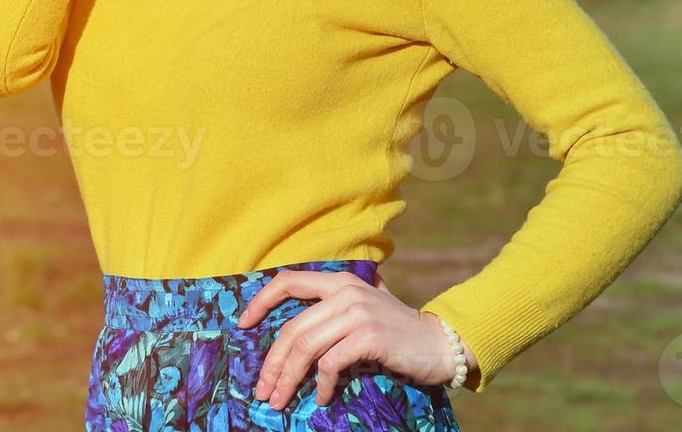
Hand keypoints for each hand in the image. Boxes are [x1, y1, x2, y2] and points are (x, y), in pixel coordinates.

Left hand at [235, 267, 473, 408]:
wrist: (439, 345)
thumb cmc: (395, 333)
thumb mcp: (361, 311)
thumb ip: (330, 312)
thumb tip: (290, 339)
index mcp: (338, 281)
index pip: (288, 281)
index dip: (260, 302)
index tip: (242, 325)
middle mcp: (344, 291)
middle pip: (292, 328)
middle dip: (272, 362)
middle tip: (263, 389)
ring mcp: (357, 312)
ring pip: (306, 347)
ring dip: (289, 378)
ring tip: (281, 400)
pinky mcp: (369, 336)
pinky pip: (331, 362)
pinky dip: (323, 384)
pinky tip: (323, 398)